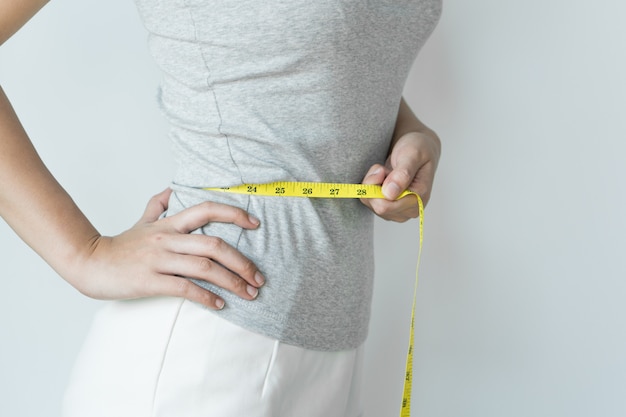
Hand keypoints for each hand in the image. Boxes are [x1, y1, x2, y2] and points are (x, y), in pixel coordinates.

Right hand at [71, 189, 263, 309]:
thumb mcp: (142, 221)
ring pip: (205, 268)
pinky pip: (185, 288)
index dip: (234, 213)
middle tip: (258, 278)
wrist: (89, 263)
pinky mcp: (150, 281)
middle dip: (242, 262)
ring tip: (248, 294)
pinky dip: (207, 297)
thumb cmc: (120, 246)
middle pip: (214, 245)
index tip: (255, 224)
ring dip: (232, 282)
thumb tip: (174, 190)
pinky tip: (219, 305)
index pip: (207, 209)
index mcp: (169, 223)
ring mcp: (159, 260)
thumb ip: (159, 205)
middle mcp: (168, 238)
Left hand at [360, 131, 439, 221]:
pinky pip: (369, 201)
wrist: (418, 149)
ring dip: (372, 184)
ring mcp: (399, 211)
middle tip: (382, 169)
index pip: (386, 207)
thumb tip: (389, 194)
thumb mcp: (413, 154)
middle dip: (374, 185)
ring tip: (385, 172)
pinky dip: (370, 187)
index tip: (382, 170)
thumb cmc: (419, 149)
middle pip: (377, 207)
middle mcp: (410, 210)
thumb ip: (402, 174)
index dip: (377, 188)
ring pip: (371, 204)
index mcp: (419, 199)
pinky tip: (382, 178)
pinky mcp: (389, 208)